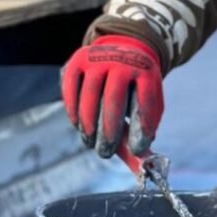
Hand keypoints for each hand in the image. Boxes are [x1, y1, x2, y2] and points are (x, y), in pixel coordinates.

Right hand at [61, 35, 163, 157]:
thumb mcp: (145, 106)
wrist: (121, 48)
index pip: (144, 103)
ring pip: (89, 96)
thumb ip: (143, 135)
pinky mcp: (77, 61)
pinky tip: (78, 125)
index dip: (140, 130)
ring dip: (89, 125)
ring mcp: (98, 58)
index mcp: (145, 71)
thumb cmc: (135, 89)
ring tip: (91, 143)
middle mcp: (122, 60)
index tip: (137, 151)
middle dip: (109, 132)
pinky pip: (71, 89)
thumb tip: (144, 169)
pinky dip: (74, 111)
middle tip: (105, 153)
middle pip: (114, 101)